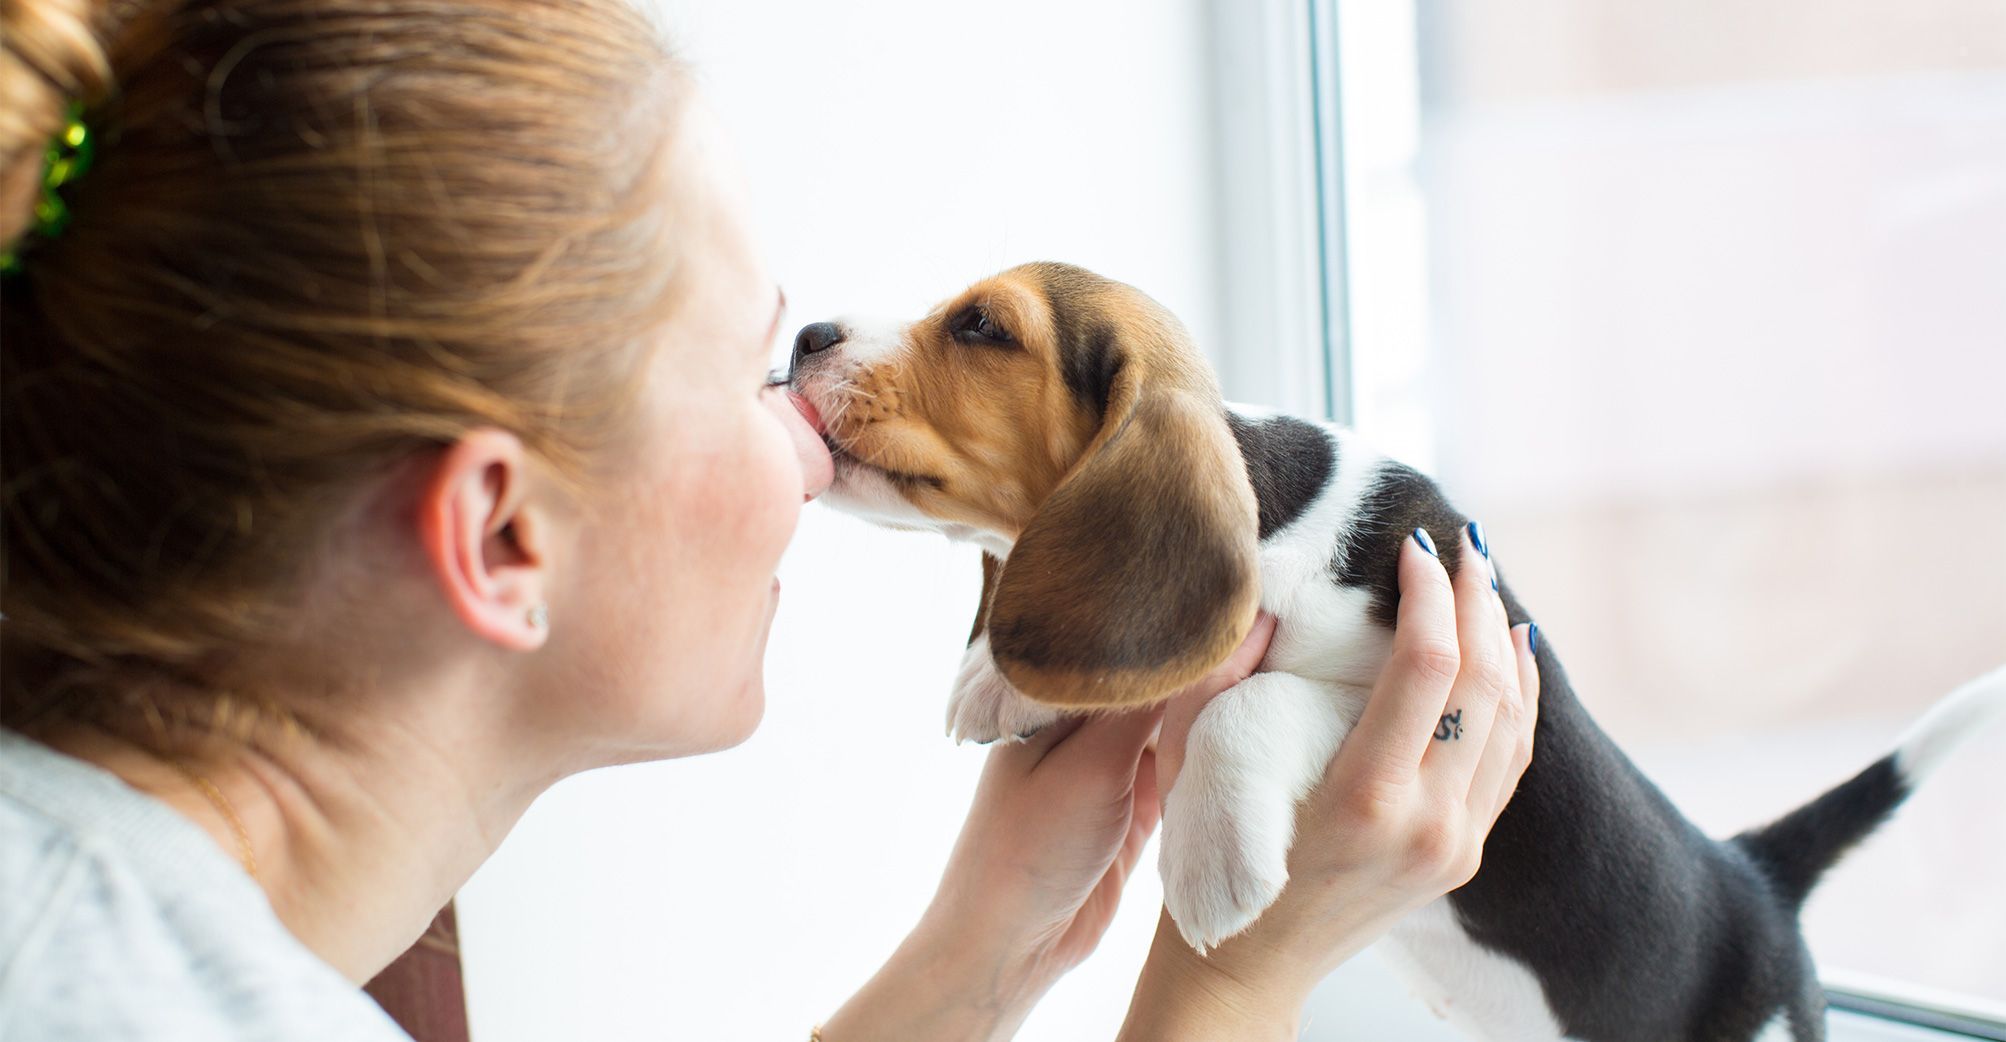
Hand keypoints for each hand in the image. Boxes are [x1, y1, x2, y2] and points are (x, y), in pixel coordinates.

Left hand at [820, 614, 1275, 1041]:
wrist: (1010, 945)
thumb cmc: (1028, 850)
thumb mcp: (1092, 767)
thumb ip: (1147, 704)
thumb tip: (1202, 635)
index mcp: (1052, 693)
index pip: (1129, 638)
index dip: (1184, 617)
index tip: (1243, 589)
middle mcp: (1082, 719)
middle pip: (1159, 675)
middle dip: (1212, 655)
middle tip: (1281, 620)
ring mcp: (1110, 761)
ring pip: (1177, 718)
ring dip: (1219, 703)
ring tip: (1283, 660)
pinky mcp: (1136, 803)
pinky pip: (1184, 763)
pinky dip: (1216, 751)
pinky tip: (1260, 724)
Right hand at [1121, 525, 1538, 1038]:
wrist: (1244, 968)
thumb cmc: (1205, 859)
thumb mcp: (1189, 762)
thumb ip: (1219, 677)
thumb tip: (1265, 599)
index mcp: (1364, 797)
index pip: (1427, 668)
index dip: (1428, 593)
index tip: (1414, 543)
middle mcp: (1427, 822)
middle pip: (1485, 683)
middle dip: (1478, 599)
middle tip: (1464, 541)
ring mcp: (1456, 844)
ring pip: (1513, 720)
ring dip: (1506, 641)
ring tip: (1488, 581)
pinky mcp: (1464, 854)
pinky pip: (1512, 759)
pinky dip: (1519, 696)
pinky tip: (1511, 653)